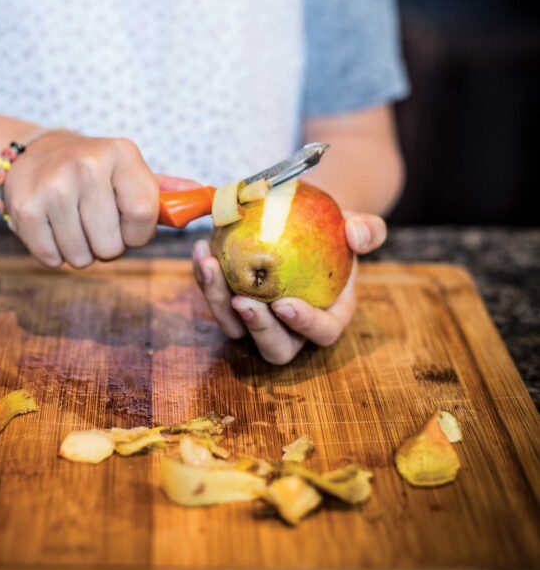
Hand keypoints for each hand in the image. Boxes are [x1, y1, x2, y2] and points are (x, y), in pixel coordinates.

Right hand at [2, 129, 197, 268]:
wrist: (36, 153)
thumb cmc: (94, 170)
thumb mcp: (129, 170)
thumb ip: (166, 191)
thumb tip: (207, 199)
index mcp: (121, 154)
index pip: (143, 215)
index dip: (139, 233)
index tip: (129, 226)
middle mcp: (86, 166)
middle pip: (112, 245)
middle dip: (109, 245)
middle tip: (96, 223)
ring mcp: (53, 186)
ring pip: (82, 257)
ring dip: (82, 252)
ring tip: (74, 223)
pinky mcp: (24, 208)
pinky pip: (52, 258)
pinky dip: (55, 253)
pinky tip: (53, 227)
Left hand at [192, 212, 386, 364]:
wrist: (304, 222)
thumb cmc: (335, 229)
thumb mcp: (358, 225)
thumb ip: (367, 230)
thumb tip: (356, 234)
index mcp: (329, 315)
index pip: (322, 332)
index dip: (304, 325)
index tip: (284, 304)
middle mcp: (291, 327)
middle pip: (274, 347)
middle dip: (256, 328)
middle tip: (241, 299)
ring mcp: (259, 318)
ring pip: (235, 328)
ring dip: (217, 301)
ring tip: (209, 265)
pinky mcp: (232, 302)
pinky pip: (215, 298)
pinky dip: (204, 277)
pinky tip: (201, 248)